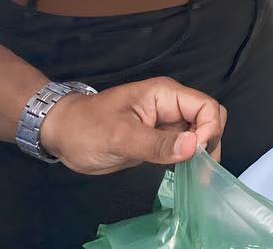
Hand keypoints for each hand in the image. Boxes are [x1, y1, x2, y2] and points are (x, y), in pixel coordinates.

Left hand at [39, 77, 225, 175]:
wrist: (61, 135)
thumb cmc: (86, 129)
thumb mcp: (120, 137)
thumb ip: (157, 143)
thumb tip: (194, 147)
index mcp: (165, 95)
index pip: (205, 107)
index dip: (209, 129)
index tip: (196, 154)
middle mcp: (170, 106)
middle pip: (209, 118)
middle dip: (211, 141)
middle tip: (200, 169)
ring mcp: (165, 123)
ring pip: (200, 134)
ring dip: (203, 152)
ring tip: (196, 177)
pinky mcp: (158, 139)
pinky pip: (184, 146)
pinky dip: (190, 159)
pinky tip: (186, 174)